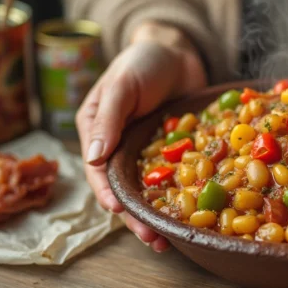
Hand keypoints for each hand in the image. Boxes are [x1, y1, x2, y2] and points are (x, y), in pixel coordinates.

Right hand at [76, 22, 206, 251]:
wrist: (177, 48)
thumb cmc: (142, 61)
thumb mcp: (121, 86)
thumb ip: (108, 119)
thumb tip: (93, 157)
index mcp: (96, 132)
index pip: (98, 170)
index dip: (108, 193)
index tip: (120, 210)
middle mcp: (119, 146)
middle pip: (125, 189)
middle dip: (136, 216)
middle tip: (153, 239)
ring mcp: (147, 151)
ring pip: (150, 189)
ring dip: (159, 213)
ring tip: (171, 238)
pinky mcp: (174, 151)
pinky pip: (177, 176)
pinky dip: (183, 195)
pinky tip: (194, 214)